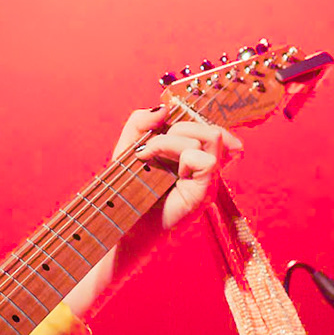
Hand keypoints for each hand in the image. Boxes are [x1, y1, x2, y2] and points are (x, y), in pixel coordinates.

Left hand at [116, 107, 242, 232]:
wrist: (123, 225)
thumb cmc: (129, 190)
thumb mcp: (127, 148)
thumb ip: (140, 122)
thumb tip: (163, 109)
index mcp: (193, 155)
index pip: (209, 126)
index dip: (188, 118)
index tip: (159, 128)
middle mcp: (204, 167)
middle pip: (211, 128)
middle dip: (178, 127)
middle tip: (151, 148)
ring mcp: (207, 180)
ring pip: (211, 137)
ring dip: (173, 140)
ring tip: (150, 155)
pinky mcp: (203, 193)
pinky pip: (206, 160)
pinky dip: (180, 155)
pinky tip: (160, 168)